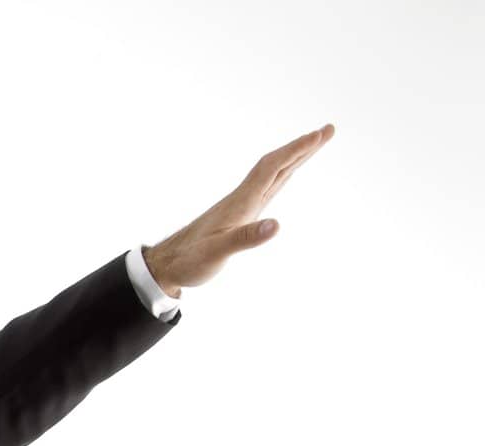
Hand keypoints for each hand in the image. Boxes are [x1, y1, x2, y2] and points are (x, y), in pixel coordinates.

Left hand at [145, 122, 335, 297]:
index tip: (320, 135)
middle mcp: (243, 198)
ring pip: (273, 174)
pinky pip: (267, 187)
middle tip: (328, 130)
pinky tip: (286, 174)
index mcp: (241, 202)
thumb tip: (276, 225)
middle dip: (302, 147)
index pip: (272, 168)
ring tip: (316, 144)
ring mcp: (242, 206)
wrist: (168, 264)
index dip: (296, 150)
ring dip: (295, 157)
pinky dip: (283, 175)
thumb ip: (246, 238)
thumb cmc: (190, 260)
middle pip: (276, 164)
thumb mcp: (217, 252)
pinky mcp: (240, 215)